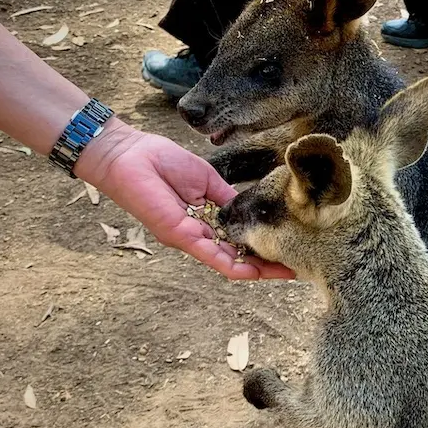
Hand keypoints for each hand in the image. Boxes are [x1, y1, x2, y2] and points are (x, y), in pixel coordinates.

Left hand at [75, 121, 293, 279]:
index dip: (262, 246)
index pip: (238, 239)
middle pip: (237, 257)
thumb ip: (227, 197)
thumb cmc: (160, 160)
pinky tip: (255, 272)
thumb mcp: (206, 179)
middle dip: (267, 265)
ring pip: (228, 262)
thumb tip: (252, 209)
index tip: (289, 247)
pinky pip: (212, 256)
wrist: (129, 155)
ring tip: (287, 273)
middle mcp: (199, 235)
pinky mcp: (181, 236)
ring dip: (258, 270)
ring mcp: (190, 238)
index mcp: (205, 219)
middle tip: (297, 268)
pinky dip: (234, 265)